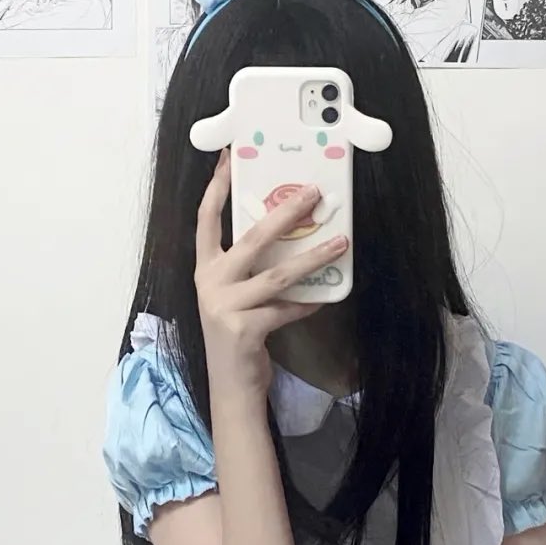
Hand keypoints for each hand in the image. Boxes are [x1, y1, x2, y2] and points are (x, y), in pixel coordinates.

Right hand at [195, 150, 348, 400]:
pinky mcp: (244, 329)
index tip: (231, 157)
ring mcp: (224, 307)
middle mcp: (210, 283)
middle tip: (313, 193)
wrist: (231, 386)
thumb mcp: (234, 296)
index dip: (217, 187)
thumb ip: (248, 269)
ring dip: (313, 257)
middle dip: (285, 212)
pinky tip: (325, 297)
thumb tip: (288, 233)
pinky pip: (288, 309)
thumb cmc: (238, 336)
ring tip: (340, 242)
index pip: (206, 219)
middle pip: (251, 238)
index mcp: (205, 269)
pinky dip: (309, 303)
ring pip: (278, 274)